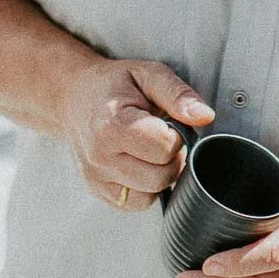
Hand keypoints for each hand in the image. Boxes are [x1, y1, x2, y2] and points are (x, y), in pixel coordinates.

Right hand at [57, 58, 213, 210]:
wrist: (73, 96)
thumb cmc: (114, 84)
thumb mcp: (148, 74)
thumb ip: (178, 94)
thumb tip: (205, 116)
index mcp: (112, 126)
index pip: (165, 148)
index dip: (176, 135)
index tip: (167, 121)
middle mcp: (99, 157)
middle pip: (160, 177)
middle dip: (171, 157)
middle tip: (162, 136)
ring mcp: (95, 178)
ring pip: (150, 196)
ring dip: (160, 175)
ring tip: (150, 149)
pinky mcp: (97, 190)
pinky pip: (135, 203)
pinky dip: (146, 188)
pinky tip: (140, 163)